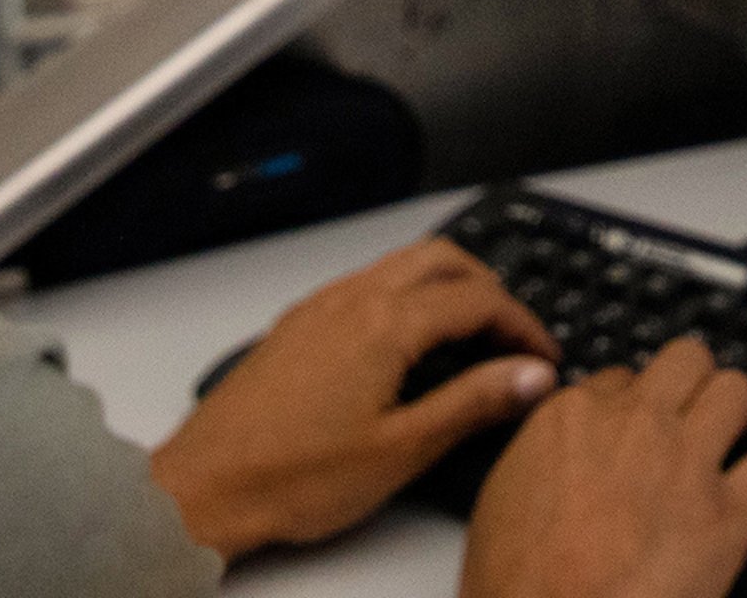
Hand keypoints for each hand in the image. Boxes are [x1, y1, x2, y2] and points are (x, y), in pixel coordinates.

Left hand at [146, 238, 559, 558]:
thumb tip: (530, 374)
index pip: (478, 299)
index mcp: (383, 324)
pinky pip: (366, 284)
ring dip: (446, 285)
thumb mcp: (401, 449)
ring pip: (400, 265)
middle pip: (441, 258)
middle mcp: (350, 300)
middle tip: (514, 336)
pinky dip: (405, 295)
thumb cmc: (290, 477)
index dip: (522, 326)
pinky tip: (408, 346)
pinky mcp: (297, 325)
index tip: (543, 359)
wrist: (204, 487)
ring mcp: (318, 308)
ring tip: (471, 337)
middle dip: (490, 288)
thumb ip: (472, 403)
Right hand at [458, 337, 746, 597]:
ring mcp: (687, 463)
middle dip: (698, 381)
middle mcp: (635, 426)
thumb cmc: (518, 584)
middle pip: (686, 361)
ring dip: (746, 408)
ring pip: (738, 391)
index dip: (638, 400)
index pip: (620, 378)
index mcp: (573, 418)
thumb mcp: (501, 499)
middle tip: (703, 408)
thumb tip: (556, 449)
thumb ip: (539, 455)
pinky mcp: (730, 513)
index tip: (646, 420)